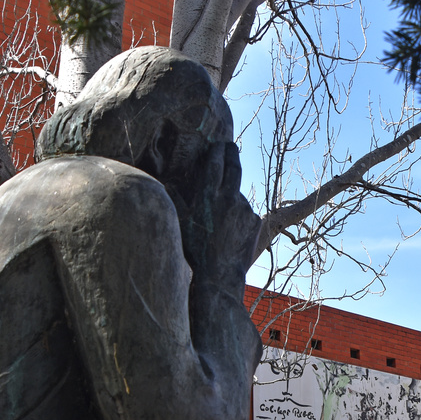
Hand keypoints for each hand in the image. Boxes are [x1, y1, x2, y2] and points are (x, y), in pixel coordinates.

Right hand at [180, 141, 260, 291]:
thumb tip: (165, 182)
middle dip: (231, 154)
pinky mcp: (256, 221)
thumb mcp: (180, 222)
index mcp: (209, 195)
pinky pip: (246, 213)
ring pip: (238, 196)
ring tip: (220, 221)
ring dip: (231, 200)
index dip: (217, 151)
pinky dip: (239, 217)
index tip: (218, 144)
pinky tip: (230, 233)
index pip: (215, 163)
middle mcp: (230, 197)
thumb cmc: (194, 250)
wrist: (219, 275)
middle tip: (230, 146)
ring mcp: (245, 209)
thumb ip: (175, 199)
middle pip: (233, 167)